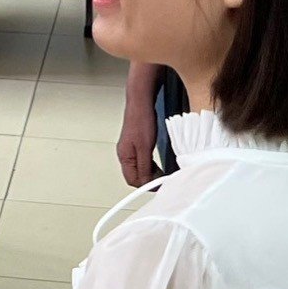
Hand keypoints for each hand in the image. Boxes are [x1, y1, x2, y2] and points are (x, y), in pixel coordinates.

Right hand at [117, 72, 158, 188]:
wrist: (141, 103)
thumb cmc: (141, 121)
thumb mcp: (145, 148)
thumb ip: (145, 167)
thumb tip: (147, 182)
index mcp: (124, 157)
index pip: (132, 180)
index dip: (146, 185)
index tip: (159, 185)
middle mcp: (125, 154)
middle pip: (135, 176)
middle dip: (148, 180)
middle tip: (162, 180)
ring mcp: (130, 149)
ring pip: (139, 168)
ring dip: (150, 172)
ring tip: (162, 173)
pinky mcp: (136, 144)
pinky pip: (142, 161)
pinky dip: (150, 165)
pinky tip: (158, 163)